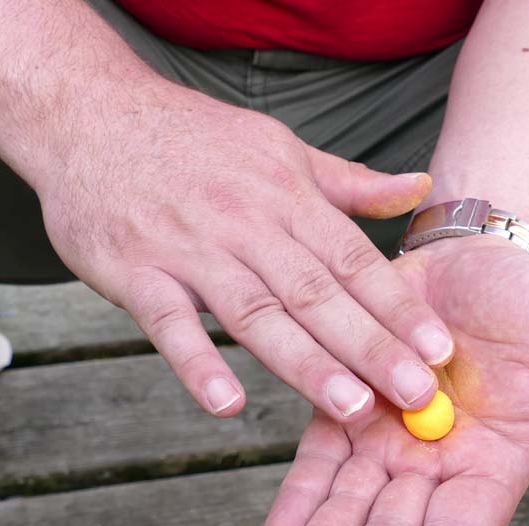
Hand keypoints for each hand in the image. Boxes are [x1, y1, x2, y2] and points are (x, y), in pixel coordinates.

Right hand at [32, 79, 452, 420]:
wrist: (89, 114)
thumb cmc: (192, 140)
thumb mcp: (280, 149)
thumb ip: (348, 185)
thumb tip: (418, 189)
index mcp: (287, 195)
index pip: (354, 260)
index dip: (399, 308)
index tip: (439, 351)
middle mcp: (246, 222)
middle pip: (318, 294)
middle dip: (372, 348)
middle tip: (415, 397)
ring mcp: (189, 248)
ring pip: (256, 313)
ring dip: (306, 364)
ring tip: (350, 408)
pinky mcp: (134, 271)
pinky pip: (168, 322)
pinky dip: (196, 362)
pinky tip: (226, 403)